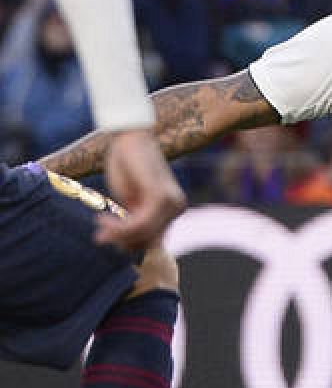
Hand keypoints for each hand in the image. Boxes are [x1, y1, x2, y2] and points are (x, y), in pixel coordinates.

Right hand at [98, 128, 185, 253]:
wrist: (129, 138)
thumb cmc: (128, 166)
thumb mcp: (131, 200)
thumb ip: (134, 222)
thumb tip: (127, 250)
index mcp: (172, 209)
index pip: (152, 241)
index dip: (127, 244)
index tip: (104, 239)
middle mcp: (177, 207)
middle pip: (147, 241)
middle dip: (121, 241)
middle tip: (99, 235)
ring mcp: (172, 203)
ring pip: (142, 234)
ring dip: (117, 233)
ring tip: (99, 222)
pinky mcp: (160, 197)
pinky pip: (139, 224)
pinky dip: (119, 226)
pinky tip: (103, 218)